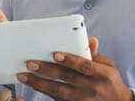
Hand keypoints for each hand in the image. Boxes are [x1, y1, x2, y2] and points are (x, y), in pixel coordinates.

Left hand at [18, 37, 133, 100]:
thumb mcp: (108, 66)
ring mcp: (83, 100)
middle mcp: (92, 88)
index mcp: (102, 74)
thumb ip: (95, 55)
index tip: (54, 54)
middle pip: (66, 78)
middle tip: (30, 63)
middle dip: (46, 70)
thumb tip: (90, 40)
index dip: (69, 60)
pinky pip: (57, 100)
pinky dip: (44, 92)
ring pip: (57, 91)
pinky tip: (33, 85)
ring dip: (39, 83)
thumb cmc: (110, 82)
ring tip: (24, 76)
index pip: (83, 66)